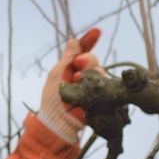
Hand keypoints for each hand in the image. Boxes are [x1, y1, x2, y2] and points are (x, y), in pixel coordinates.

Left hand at [37, 28, 100, 142]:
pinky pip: (105, 87)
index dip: (88, 41)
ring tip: (79, 79)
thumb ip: (67, 58)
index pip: (80, 51)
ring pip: (100, 73)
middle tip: (78, 64)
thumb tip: (73, 40)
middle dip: (88, 59)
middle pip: (93, 61)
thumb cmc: (52, 102)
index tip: (97, 31)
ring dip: (92, 72)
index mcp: (69, 70)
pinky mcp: (99, 99)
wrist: (58, 127)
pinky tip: (92, 88)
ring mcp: (91, 88)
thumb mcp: (57, 75)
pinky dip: (99, 84)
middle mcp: (81, 77)